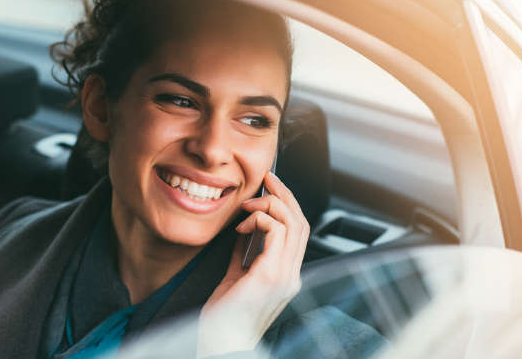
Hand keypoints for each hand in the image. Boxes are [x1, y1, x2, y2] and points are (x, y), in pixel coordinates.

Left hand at [196, 172, 309, 356]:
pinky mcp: (270, 277)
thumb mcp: (235, 281)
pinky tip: (242, 225)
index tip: (271, 188)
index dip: (288, 205)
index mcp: (285, 277)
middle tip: (268, 179)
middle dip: (285, 195)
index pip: (298, 232)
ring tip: (248, 205)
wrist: (219, 348)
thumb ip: (244, 256)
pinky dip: (261, 220)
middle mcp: (291, 276)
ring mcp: (284, 277)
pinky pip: (276, 233)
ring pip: (293, 223)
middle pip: (301, 223)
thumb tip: (244, 231)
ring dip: (270, 205)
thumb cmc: (222, 323)